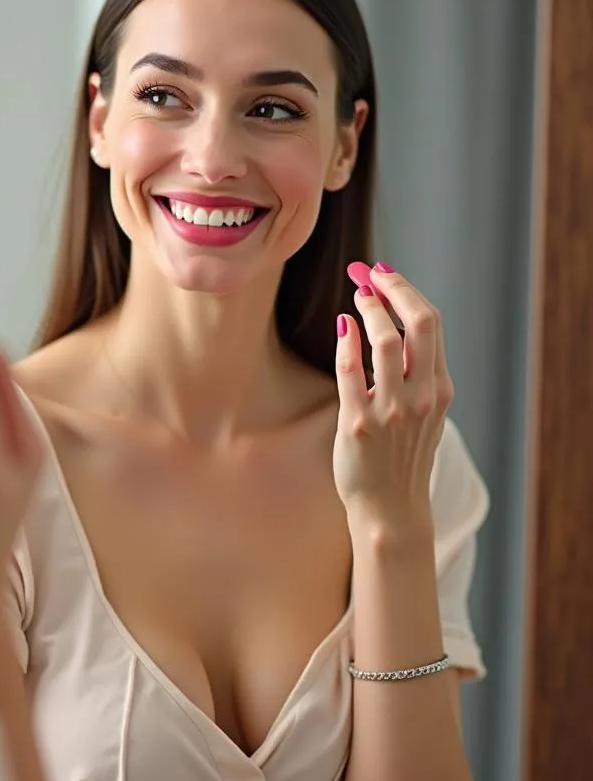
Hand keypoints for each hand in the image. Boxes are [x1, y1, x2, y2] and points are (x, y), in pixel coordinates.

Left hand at [333, 262, 452, 542]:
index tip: (385, 276)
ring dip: (369, 309)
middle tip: (370, 274)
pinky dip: (347, 341)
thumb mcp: (423, 412)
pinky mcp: (358, 424)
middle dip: (393, 290)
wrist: (391, 507)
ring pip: (385, 342)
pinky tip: (341, 324)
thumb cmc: (401, 456)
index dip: (406, 293)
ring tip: (355, 296)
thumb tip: (393, 326)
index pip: (430, 325)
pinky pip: (351, 372)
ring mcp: (391, 410)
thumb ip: (415, 374)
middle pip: (418, 324)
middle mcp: (420, 396)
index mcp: (438, 389)